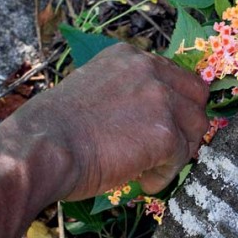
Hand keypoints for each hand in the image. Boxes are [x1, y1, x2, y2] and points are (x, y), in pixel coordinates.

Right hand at [9, 43, 210, 199]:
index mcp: (128, 57)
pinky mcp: (166, 134)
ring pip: (195, 129)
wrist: (41, 148)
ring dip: (177, 152)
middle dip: (186, 125)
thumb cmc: (52, 129)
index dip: (175, 104)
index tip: (164, 125)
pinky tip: (142, 180)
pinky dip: (164, 175)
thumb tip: (142, 116)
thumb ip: (123, 93)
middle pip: (196, 96)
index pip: (175, 75)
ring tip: (148, 168)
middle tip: (166, 149)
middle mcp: (149, 70)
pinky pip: (181, 159)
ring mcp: (161, 100)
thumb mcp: (90, 90)